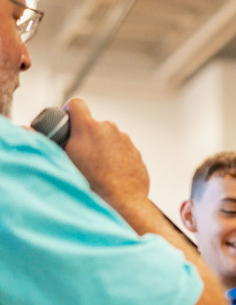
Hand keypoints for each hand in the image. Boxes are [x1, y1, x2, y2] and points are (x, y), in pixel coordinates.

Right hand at [62, 98, 150, 216]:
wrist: (122, 200)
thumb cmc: (92, 182)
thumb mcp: (64, 160)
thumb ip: (51, 142)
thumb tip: (30, 130)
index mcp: (88, 127)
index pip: (77, 104)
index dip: (71, 111)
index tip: (69, 122)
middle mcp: (110, 129)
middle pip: (95, 124)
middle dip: (88, 135)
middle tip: (82, 154)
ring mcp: (126, 140)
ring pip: (110, 138)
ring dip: (104, 147)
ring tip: (99, 167)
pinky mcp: (136, 153)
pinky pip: (123, 151)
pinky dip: (117, 158)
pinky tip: (112, 173)